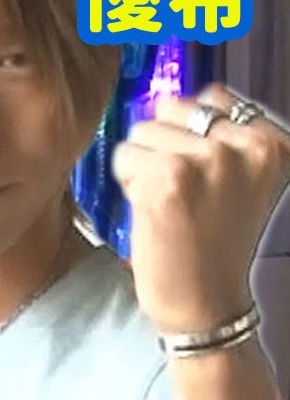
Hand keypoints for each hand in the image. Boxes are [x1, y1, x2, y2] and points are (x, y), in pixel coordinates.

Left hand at [113, 84, 289, 334]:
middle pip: (173, 108)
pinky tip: (152, 212)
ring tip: (168, 203)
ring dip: (143, 165)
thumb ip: (218, 134)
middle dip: (164, 146)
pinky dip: (127, 182)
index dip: (191, 133)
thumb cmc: (214, 242)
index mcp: (274, 143)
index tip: (202, 175)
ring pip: (143, 131)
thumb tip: (168, 98)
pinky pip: (124, 156)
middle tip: (182, 193)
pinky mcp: (168, 178)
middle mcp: (246, 146)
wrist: (205, 302)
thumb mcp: (240, 180)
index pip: (214, 96)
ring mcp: (208, 160)